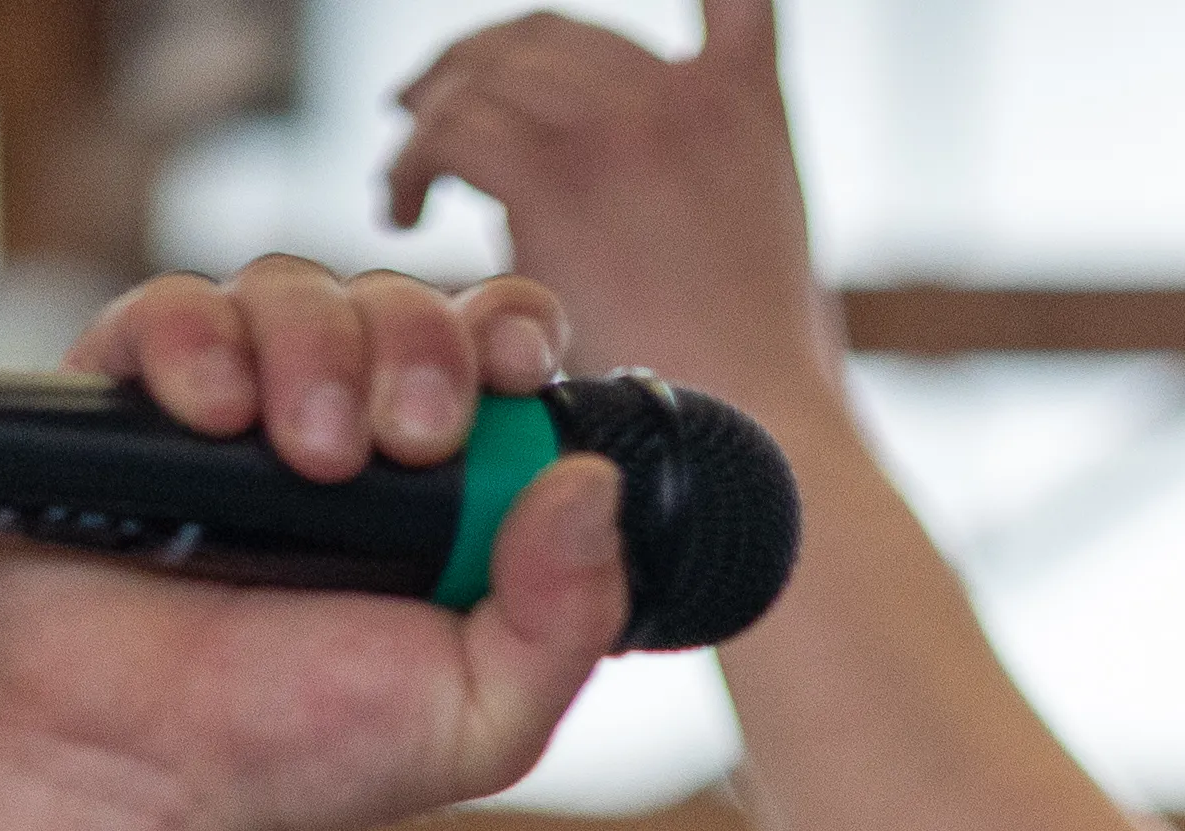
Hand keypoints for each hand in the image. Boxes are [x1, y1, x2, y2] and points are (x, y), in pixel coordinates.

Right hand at [0, 260, 626, 830]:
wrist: (141, 780)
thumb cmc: (303, 752)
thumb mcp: (474, 720)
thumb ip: (563, 622)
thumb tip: (593, 484)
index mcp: (439, 485)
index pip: (495, 348)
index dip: (514, 329)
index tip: (514, 364)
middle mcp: (342, 420)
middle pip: (401, 300)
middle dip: (419, 347)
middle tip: (408, 441)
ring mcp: (237, 399)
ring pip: (292, 286)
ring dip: (316, 349)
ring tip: (307, 459)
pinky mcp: (131, 394)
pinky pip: (171, 306)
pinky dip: (199, 339)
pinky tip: (212, 413)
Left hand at [388, 12, 836, 427]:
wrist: (768, 435)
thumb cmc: (768, 388)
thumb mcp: (777, 251)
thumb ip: (722, 183)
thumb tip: (672, 209)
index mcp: (739, 101)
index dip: (603, 30)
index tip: (540, 47)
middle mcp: (676, 93)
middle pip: (549, 36)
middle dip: (482, 64)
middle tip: (428, 109)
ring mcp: (618, 126)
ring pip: (489, 74)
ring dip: (434, 114)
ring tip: (409, 173)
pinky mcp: (557, 176)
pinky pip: (454, 132)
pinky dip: (415, 162)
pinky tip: (408, 210)